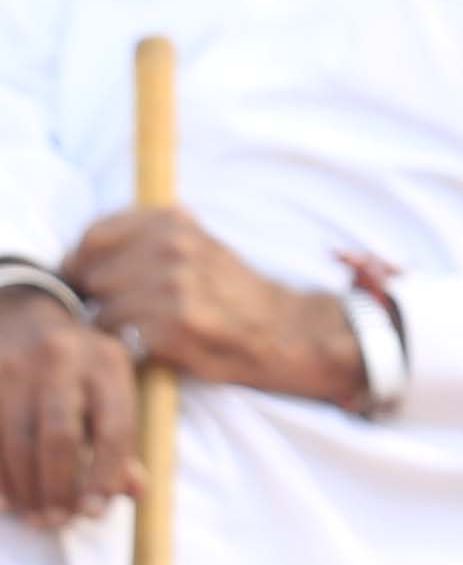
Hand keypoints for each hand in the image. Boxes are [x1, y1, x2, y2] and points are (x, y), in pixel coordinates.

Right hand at [0, 300, 130, 523]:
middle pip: (60, 436)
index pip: (114, 425)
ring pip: (18, 442)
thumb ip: (121, 439)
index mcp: (107, 363)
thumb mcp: (110, 388)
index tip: (95, 511)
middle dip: (59, 487)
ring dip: (27, 489)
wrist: (24, 318)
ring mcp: (16, 369)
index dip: (106, 474)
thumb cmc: (78, 367)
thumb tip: (136, 492)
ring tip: (36, 516)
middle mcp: (63, 361)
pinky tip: (8, 502)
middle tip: (58, 521)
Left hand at [67, 208, 365, 406]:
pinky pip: (119, 336)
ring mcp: (175, 285)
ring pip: (101, 308)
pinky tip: (153, 343)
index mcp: (175, 221)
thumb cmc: (229, 291)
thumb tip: (77, 254)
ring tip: (140, 329)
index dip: (81, 263)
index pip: (93, 236)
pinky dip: (127, 344)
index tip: (87, 281)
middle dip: (96, 296)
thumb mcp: (196, 244)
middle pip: (92, 274)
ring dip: (111, 324)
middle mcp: (174, 246)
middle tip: (121, 310)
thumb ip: (145, 238)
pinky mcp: (176, 324)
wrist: (283, 328)